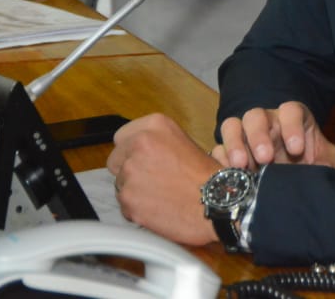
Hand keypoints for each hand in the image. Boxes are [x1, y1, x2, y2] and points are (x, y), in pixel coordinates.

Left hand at [106, 114, 219, 245]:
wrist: (218, 204)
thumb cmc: (208, 176)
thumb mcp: (185, 142)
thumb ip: (158, 142)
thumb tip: (139, 151)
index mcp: (155, 126)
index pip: (122, 136)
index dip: (131, 150)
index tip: (139, 159)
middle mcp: (139, 144)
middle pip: (116, 159)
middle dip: (128, 169)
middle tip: (150, 180)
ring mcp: (131, 171)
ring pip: (120, 183)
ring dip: (134, 190)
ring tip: (160, 195)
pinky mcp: (128, 198)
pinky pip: (125, 205)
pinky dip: (137, 209)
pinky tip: (158, 208)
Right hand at [214, 101, 334, 171]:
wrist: (291, 185)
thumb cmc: (310, 166)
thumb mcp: (327, 163)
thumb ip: (332, 163)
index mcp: (292, 119)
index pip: (291, 111)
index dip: (292, 126)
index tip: (297, 149)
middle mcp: (266, 123)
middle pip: (257, 116)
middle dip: (259, 135)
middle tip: (265, 158)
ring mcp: (244, 136)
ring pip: (233, 126)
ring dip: (235, 144)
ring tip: (242, 165)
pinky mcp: (228, 153)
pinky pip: (218, 149)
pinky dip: (220, 160)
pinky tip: (227, 174)